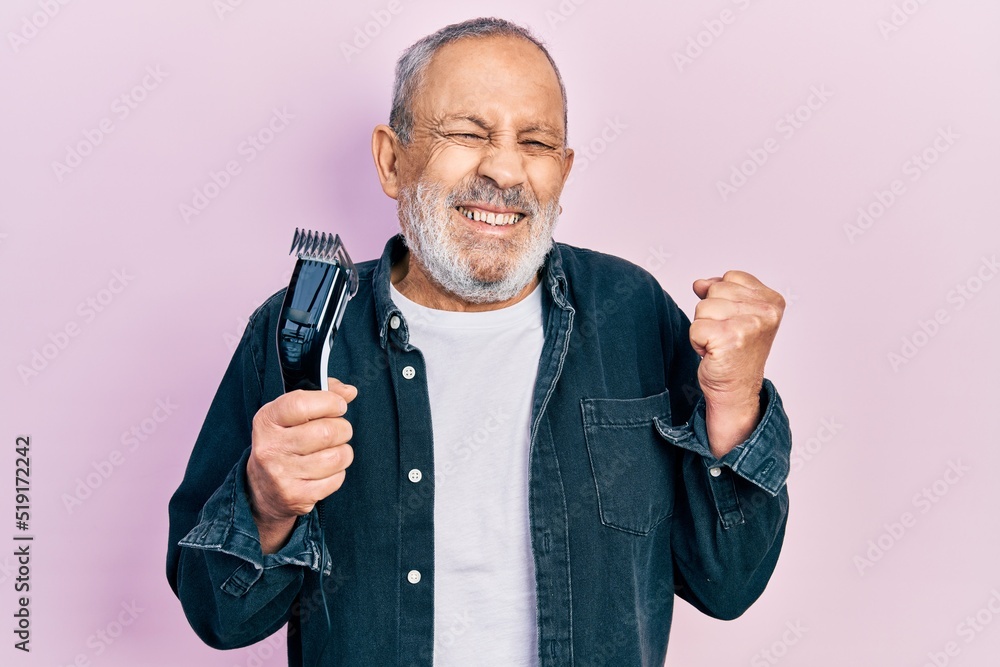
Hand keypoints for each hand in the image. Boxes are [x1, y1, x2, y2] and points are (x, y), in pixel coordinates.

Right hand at [246, 378, 357, 552]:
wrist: (263, 490)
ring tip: (333, 451)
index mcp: (267, 420)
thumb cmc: (284, 442)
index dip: (328, 402)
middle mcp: (270, 447)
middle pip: (326, 432)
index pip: (301, 404)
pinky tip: (325, 471)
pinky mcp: (296, 496)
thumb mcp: (291, 415)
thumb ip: (321, 394)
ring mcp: (281, 474)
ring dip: (343, 452)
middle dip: (343, 429)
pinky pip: (336, 479)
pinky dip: (338, 473)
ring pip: (336, 456)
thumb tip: (349, 392)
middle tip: (338, 431)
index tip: (339, 406)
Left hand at [690, 271, 783, 456]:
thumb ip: (720, 291)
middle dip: (711, 314)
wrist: (736, 390)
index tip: (734, 322)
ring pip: (703, 307)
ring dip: (703, 327)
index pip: (730, 277)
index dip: (722, 299)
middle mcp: (766, 312)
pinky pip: (695, 327)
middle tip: (725, 336)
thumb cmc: (736, 353)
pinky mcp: (730, 339)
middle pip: (715, 290)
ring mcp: (750, 325)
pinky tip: (713, 353)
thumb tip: (699, 283)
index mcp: (773, 301)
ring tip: (719, 344)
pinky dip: (697, 342)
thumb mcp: (735, 314)